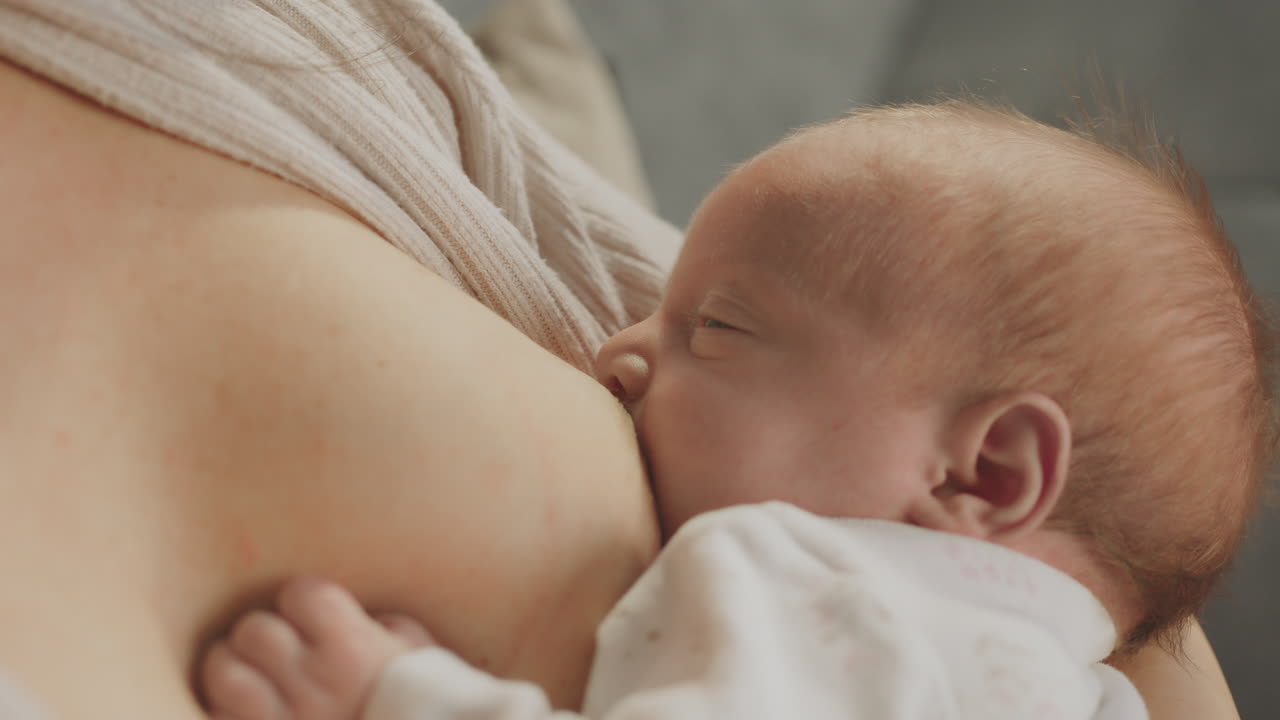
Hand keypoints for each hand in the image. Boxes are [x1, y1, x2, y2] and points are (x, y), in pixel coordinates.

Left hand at [201, 577, 433, 719]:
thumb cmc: (420, 708)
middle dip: (264, 636)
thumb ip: (383, 625)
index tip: (312, 616)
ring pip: (224, 673)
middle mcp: (315, 686)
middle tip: (278, 650)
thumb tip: (355, 611)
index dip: (303, 601)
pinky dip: (226, 711)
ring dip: (233, 671)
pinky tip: (246, 712)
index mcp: (354, 652)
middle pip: (254, 630)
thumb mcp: (417, 657)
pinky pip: (218, 717)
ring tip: (249, 678)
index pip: (301, 594)